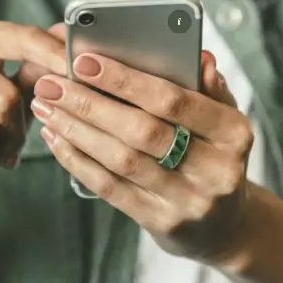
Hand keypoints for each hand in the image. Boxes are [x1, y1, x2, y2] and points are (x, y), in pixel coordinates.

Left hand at [32, 50, 252, 264]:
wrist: (225, 225)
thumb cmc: (217, 157)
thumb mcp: (225, 120)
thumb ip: (210, 89)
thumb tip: (200, 58)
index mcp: (234, 133)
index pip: (176, 102)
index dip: (127, 81)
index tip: (86, 61)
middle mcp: (217, 169)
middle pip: (143, 131)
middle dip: (91, 104)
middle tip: (52, 83)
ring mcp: (189, 200)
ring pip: (122, 160)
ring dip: (78, 130)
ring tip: (47, 106)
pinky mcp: (162, 222)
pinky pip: (111, 188)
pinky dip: (79, 161)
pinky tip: (58, 139)